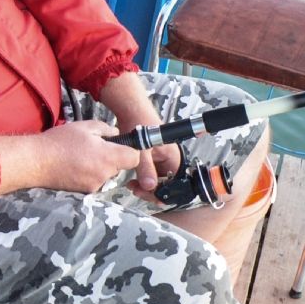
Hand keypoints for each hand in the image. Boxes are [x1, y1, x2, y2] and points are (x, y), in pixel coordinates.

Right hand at [0, 120, 141, 194]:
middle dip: (111, 158)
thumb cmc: (59, 141)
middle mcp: (105, 174)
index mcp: (108, 156)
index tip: (119, 145)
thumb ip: (106, 128)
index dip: (129, 150)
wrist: (36, 161)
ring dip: (98, 167)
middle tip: (92, 148)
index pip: (134, 158)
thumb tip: (115, 133)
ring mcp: (94, 185)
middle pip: (119, 167)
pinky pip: (93, 181)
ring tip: (79, 157)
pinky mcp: (84, 192)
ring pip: (105, 174)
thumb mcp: (84, 126)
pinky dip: (87, 175)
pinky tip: (73, 166)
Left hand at [94, 72, 179, 196]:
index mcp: (173, 157)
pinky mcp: (152, 158)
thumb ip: (145, 169)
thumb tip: (149, 186)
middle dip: (151, 190)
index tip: (147, 194)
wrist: (130, 109)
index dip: (161, 191)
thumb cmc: (139, 124)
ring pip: (156, 180)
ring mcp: (160, 159)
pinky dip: (142, 178)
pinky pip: (150, 173)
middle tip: (136, 191)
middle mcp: (169, 159)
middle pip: (165, 183)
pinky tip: (132, 180)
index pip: (174, 182)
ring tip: (132, 186)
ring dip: (146, 185)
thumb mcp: (141, 150)